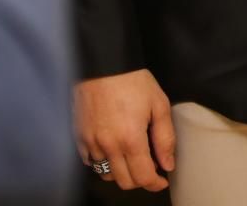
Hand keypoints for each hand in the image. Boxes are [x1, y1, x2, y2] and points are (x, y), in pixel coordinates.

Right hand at [75, 69, 174, 191]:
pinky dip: (102, 161)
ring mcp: (91, 142)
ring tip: (130, 156)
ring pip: (106, 174)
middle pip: (124, 181)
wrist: (103, 63)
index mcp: (131, 139)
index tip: (162, 180)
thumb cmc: (132, 80)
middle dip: (140, 180)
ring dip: (121, 171)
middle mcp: (108, 145)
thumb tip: (167, 164)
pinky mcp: (79, 136)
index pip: (143, 178)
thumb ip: (165, 138)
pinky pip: (89, 161)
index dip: (155, 184)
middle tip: (149, 165)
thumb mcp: (159, 104)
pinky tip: (112, 148)